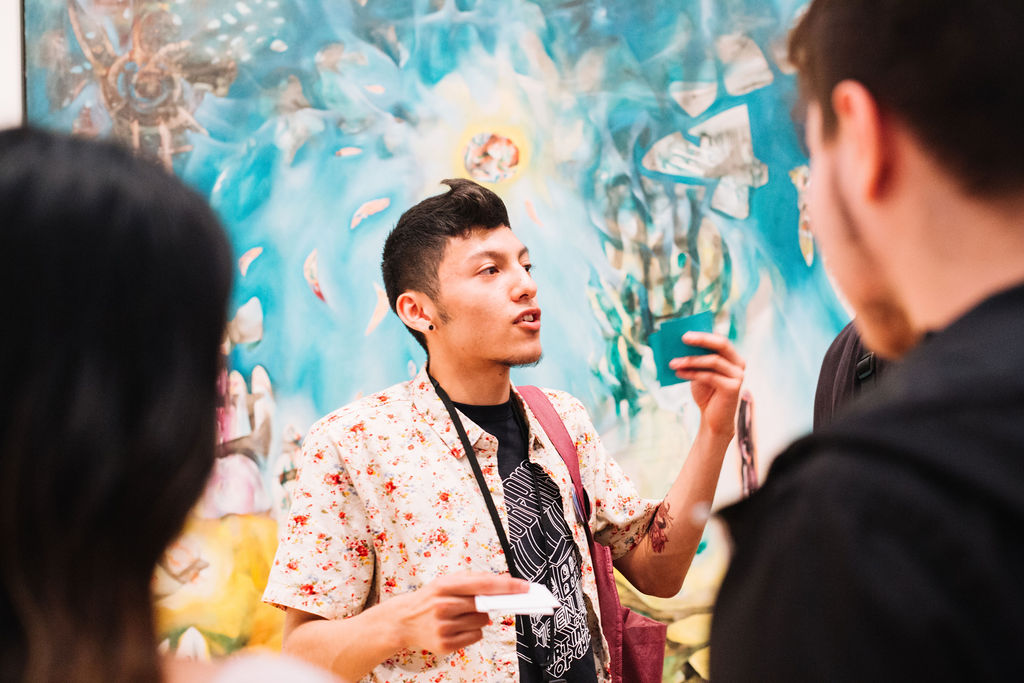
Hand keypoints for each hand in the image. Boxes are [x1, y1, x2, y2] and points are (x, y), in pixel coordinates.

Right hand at [390, 572, 527, 655]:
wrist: (403, 620)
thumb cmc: (430, 598)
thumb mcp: (446, 581)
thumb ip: (474, 579)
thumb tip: (505, 581)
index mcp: (444, 586)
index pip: (483, 584)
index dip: (507, 585)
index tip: (524, 587)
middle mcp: (443, 606)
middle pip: (485, 605)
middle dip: (492, 603)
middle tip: (495, 600)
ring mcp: (444, 627)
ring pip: (482, 622)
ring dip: (480, 617)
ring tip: (462, 614)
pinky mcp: (445, 645)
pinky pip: (476, 636)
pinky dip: (473, 631)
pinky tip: (459, 626)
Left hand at [669, 332, 744, 438]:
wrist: (713, 419)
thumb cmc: (706, 393)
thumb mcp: (700, 372)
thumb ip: (697, 358)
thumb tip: (681, 344)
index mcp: (732, 356)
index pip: (719, 339)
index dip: (704, 334)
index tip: (686, 331)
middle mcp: (739, 363)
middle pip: (721, 344)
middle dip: (701, 339)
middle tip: (683, 338)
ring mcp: (738, 375)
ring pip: (713, 360)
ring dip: (691, 360)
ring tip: (672, 362)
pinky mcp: (733, 388)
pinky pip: (710, 376)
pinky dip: (692, 373)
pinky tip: (678, 373)